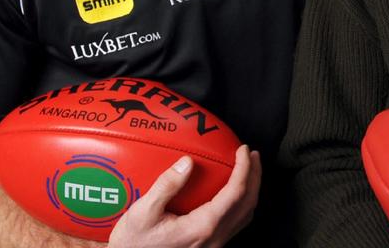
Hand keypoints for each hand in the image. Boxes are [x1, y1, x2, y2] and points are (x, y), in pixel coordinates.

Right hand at [109, 146, 260, 247]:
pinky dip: (240, 202)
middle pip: (248, 204)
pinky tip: (230, 192)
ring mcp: (214, 244)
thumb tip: (187, 162)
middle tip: (253, 155)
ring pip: (244, 215)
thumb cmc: (133, 242)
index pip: (235, 194)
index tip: (243, 150)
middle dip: (255, 177)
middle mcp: (214, 238)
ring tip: (247, 170)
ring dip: (250, 190)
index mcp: (202, 227)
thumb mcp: (143, 212)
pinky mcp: (209, 245)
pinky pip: (234, 222)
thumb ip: (166, 186)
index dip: (244, 169)